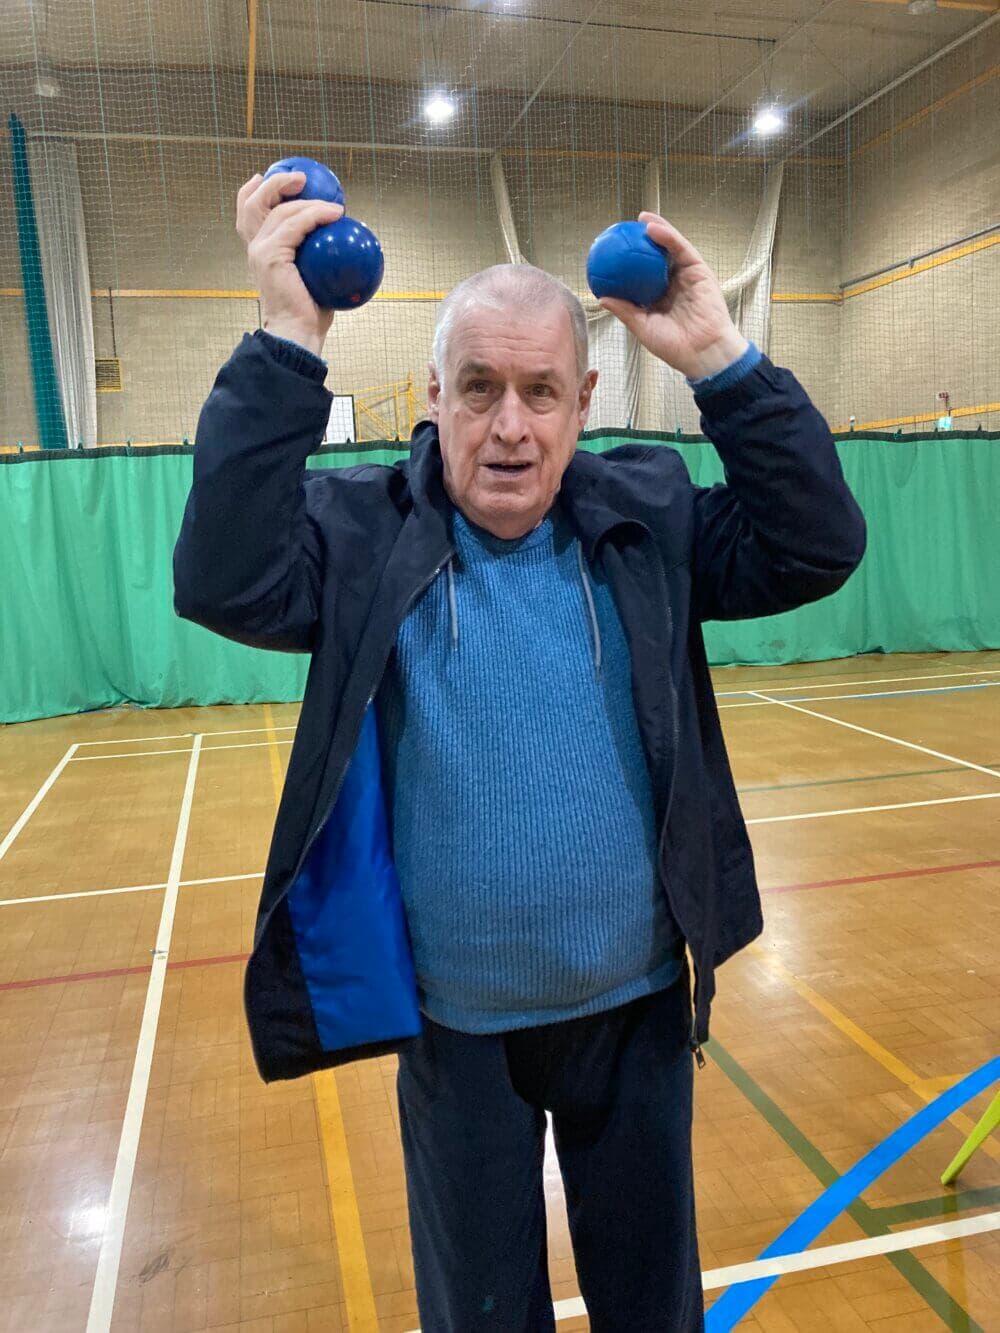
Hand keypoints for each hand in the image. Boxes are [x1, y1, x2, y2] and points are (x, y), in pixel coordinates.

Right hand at [236, 171, 343, 355]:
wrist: (298, 334)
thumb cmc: (309, 313)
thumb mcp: (312, 279)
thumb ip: (314, 256)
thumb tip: (340, 240)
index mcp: (260, 252)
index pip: (247, 214)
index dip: (253, 191)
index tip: (266, 176)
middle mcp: (255, 248)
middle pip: (255, 203)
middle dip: (276, 184)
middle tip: (303, 178)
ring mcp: (260, 251)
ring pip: (280, 211)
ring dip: (309, 201)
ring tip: (334, 203)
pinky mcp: (271, 256)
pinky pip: (296, 225)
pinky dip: (316, 215)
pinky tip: (335, 214)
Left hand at [598, 212, 747, 379]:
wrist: (703, 351)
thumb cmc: (675, 347)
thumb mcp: (643, 328)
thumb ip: (625, 311)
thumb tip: (602, 298)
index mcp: (658, 298)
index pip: (641, 275)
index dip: (629, 262)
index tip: (612, 252)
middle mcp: (672, 284)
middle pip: (656, 257)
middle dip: (643, 241)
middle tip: (626, 229)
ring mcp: (686, 276)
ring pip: (670, 248)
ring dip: (657, 230)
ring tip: (641, 219)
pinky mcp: (699, 270)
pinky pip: (682, 249)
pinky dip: (668, 236)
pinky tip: (654, 229)